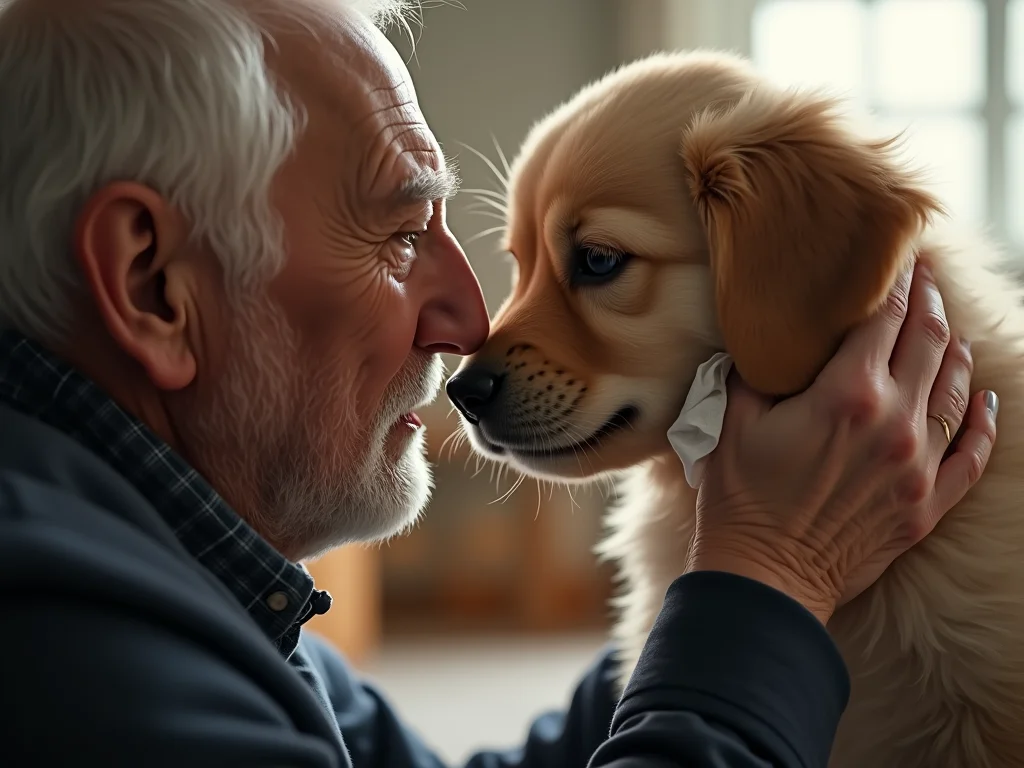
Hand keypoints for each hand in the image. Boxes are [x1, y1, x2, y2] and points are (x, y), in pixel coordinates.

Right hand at [688, 261, 998, 623]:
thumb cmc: (739, 499)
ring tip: (946, 326)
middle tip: (923, 277)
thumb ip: (755, 372)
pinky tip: (984, 399)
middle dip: (927, 301)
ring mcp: (918, 466)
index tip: (896, 259)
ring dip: (953, 348)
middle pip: (927, 341)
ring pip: (955, 388)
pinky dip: (983, 421)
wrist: (764, 577)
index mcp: (846, 395)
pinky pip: (972, 454)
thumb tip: (766, 340)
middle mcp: (894, 422)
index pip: (883, 318)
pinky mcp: (927, 504)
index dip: (893, 282)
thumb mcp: (731, 422)